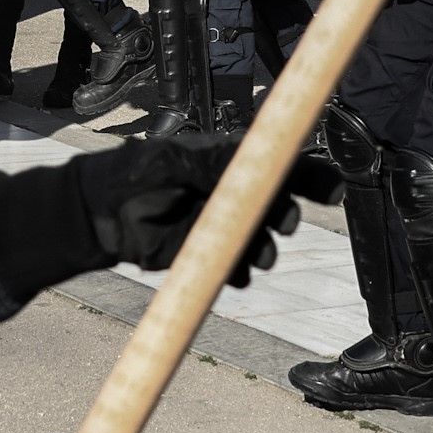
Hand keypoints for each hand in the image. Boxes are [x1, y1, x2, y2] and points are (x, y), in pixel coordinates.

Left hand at [73, 138, 292, 285]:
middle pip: (279, 204)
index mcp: (230, 163)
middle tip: (285, 221)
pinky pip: (239, 267)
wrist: (100, 216)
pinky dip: (243, 271)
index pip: (280, 165)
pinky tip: (237, 272)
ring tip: (260, 255)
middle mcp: (233, 194)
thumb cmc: (134, 174)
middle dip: (287, 214)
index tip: (332, 190)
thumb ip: (214, 162)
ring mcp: (223, 226)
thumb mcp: (175, 160)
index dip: (309, 177)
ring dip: (266, 248)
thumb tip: (257, 160)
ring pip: (262, 240)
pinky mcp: (210, 256)